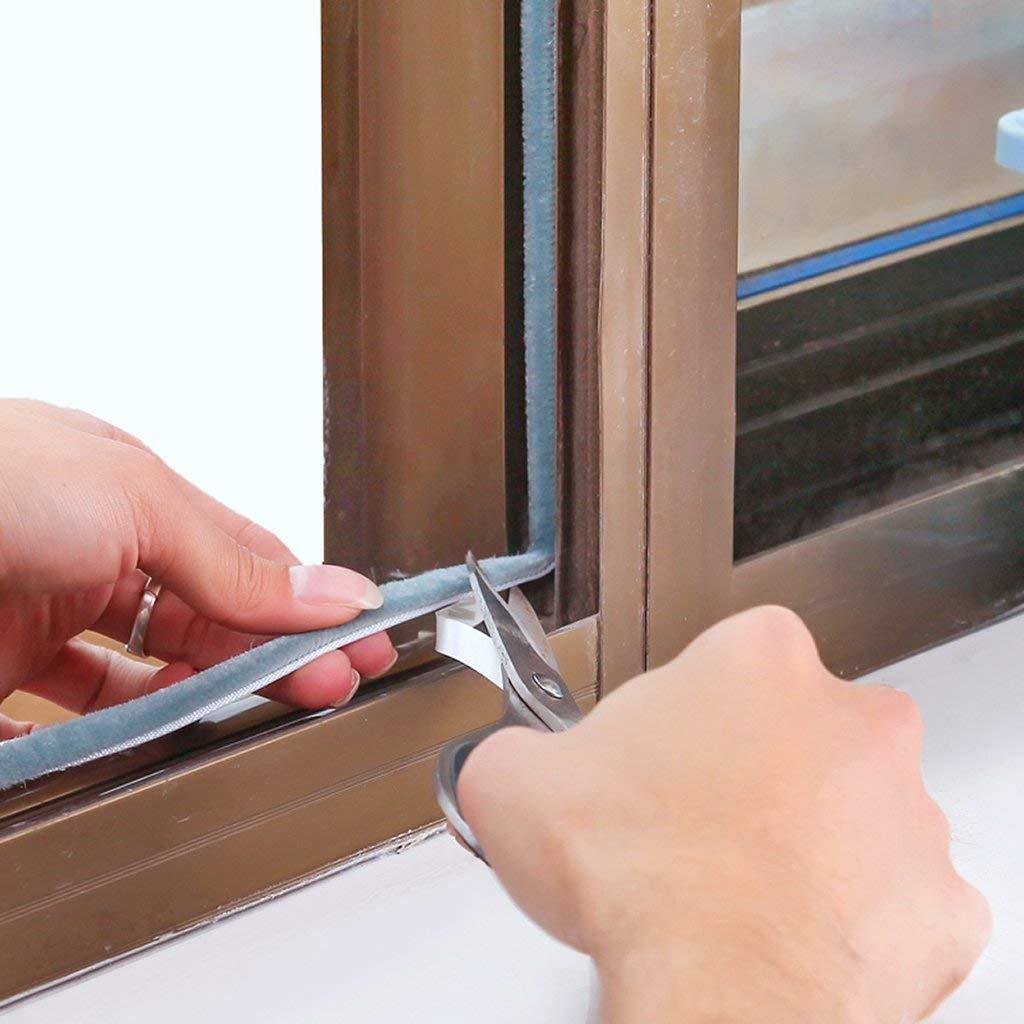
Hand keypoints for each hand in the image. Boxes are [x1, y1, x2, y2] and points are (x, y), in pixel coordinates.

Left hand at [0, 399, 395, 735]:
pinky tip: (161, 734)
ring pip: (153, 670)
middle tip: (334, 684)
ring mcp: (45, 615)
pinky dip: (123, 731)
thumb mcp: (132, 497)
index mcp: (128, 495)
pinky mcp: (3, 677)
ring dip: (212, 692)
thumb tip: (327, 589)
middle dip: (278, 649)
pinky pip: (77, 716)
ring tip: (262, 711)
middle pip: (209, 615)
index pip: (243, 555)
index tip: (358, 634)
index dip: (307, 597)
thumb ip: (233, 560)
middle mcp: (91, 553)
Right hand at [457, 606, 989, 1023]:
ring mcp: (902, 807)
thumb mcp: (517, 783)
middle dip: (746, 770)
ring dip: (800, 839)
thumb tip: (500, 766)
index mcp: (758, 659)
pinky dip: (846, 915)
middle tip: (691, 825)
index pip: (722, 662)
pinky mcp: (934, 899)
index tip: (661, 756)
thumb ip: (509, 751)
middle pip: (792, 729)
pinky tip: (787, 932)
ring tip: (734, 888)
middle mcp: (848, 717)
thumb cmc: (642, 877)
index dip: (683, 714)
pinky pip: (891, 897)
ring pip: (847, 810)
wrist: (717, 989)